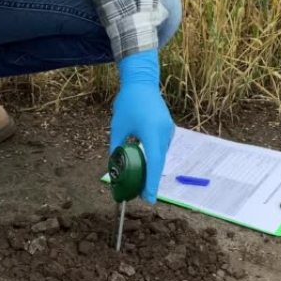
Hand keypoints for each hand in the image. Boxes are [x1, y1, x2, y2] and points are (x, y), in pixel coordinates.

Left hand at [110, 49, 174, 203]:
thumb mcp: (117, 127)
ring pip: (160, 155)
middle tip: (143, 195)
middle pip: (158, 162)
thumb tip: (113, 166)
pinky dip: (154, 157)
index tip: (150, 199)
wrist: (142, 82)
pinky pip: (161, 148)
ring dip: (152, 168)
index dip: (152, 183)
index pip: (153, 163)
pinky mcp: (168, 129)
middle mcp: (163, 133)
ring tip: (142, 182)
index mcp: (151, 132)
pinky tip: (145, 163)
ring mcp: (168, 131)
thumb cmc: (127, 104)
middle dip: (151, 180)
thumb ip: (116, 147)